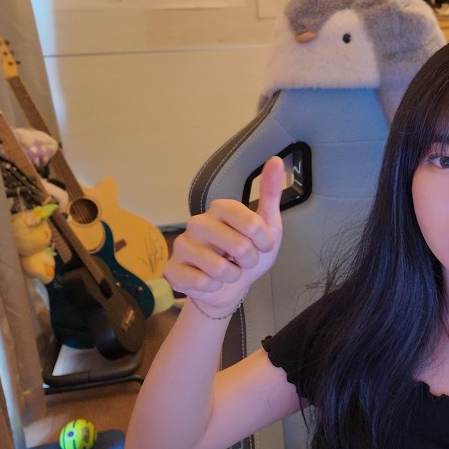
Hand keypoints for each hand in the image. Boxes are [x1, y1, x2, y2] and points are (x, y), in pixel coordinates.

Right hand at [163, 156, 284, 316]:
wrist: (229, 288)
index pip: (253, 223)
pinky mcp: (172, 269)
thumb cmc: (246, 255)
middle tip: (243, 261)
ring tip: (227, 272)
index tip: (263, 245)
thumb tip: (276, 160)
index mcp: (221, 208)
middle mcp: (198, 222)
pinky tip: (209, 281)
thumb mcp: (267, 227)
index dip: (264, 241)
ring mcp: (182, 245)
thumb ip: (270, 194)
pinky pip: (202, 283)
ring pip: (220, 268)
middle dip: (249, 261)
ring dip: (232, 277)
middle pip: (239, 246)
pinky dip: (214, 288)